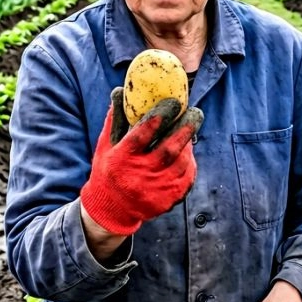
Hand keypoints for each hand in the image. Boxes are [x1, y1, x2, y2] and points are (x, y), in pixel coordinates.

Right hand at [79, 87, 203, 236]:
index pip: (143, 134)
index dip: (161, 116)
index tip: (174, 102)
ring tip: (190, 130)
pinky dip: (190, 164)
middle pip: (169, 149)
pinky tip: (188, 153)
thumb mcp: (105, 146)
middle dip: (185, 128)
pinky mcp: (167, 201)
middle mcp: (139, 176)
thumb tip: (120, 91)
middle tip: (195, 112)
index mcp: (122, 159)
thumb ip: (115, 120)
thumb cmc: (108, 171)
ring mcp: (155, 190)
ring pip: (181, 163)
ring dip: (188, 144)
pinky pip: (186, 179)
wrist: (112, 210)